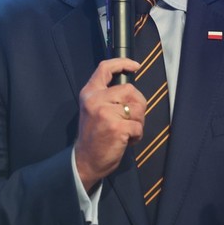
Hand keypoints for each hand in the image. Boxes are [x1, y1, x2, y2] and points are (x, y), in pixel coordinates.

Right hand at [74, 58, 146, 191]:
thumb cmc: (94, 136)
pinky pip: (138, 126)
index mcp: (89, 93)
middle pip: (130, 89)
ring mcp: (105, 112)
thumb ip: (107, 96)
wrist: (85, 161)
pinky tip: (126, 140)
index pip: (105, 68)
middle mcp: (96, 100)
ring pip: (137, 107)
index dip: (122, 63)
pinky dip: (137, 135)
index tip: (135, 66)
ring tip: (126, 130)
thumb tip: (130, 89)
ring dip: (138, 121)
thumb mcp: (93, 109)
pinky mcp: (116, 127)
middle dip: (138, 104)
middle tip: (131, 118)